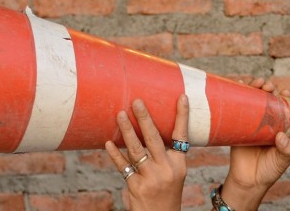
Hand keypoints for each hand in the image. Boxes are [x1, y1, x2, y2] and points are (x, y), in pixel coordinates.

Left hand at [105, 95, 189, 210]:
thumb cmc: (165, 192)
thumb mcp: (172, 174)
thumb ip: (162, 155)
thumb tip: (144, 130)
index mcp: (179, 164)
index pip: (181, 136)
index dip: (182, 116)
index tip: (181, 97)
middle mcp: (167, 169)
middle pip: (154, 139)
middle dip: (144, 118)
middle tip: (136, 102)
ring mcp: (151, 178)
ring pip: (137, 150)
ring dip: (127, 131)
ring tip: (119, 115)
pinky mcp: (137, 186)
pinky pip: (124, 166)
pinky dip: (115, 155)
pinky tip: (108, 143)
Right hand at [220, 78, 289, 209]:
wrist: (248, 181)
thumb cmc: (269, 171)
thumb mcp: (282, 161)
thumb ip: (285, 150)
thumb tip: (282, 136)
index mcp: (284, 128)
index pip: (288, 108)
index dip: (289, 98)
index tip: (287, 93)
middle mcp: (270, 123)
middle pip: (271, 100)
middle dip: (272, 89)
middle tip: (269, 87)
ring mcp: (254, 123)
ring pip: (256, 100)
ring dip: (257, 88)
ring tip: (257, 83)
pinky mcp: (239, 125)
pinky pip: (239, 108)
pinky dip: (240, 95)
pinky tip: (240, 85)